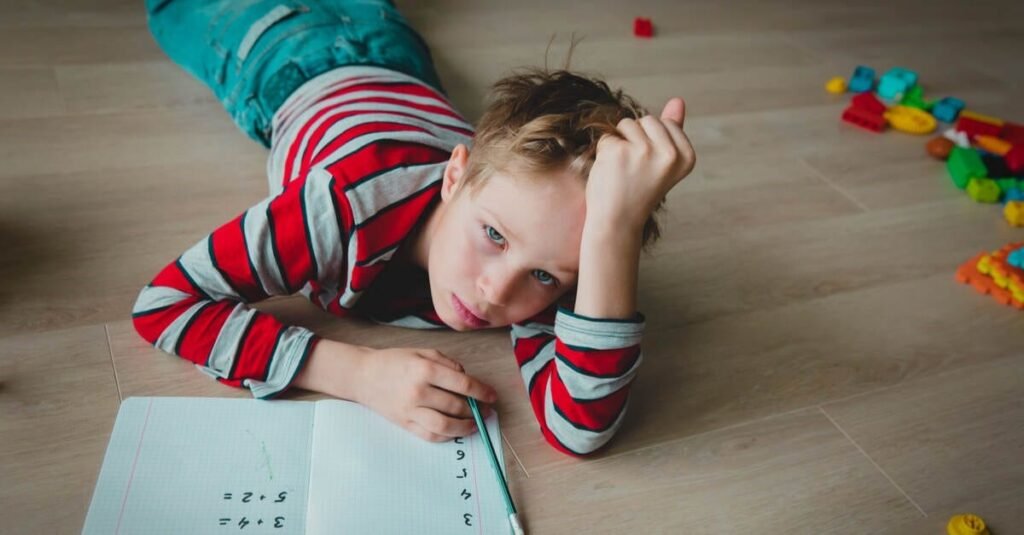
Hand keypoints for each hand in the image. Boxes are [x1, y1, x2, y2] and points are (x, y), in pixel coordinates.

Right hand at [353, 347, 497, 442]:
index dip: (482, 392)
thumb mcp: (423, 352)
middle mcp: (419, 391)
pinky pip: (430, 435)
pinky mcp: (404, 424)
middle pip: (456, 406)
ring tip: (474, 424)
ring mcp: (410, 410)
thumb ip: (448, 363)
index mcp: (425, 369)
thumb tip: (467, 379)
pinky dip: (447, 436)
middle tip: (485, 410)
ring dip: (465, 427)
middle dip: (476, 410)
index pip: (463, 384)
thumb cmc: (394, 361)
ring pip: (445, 426)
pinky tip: (455, 431)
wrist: (363, 376)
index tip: (492, 396)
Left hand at [585, 97, 695, 231]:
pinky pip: (608, 136)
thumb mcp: (662, 162)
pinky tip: (610, 172)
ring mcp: (645, 152)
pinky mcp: (619, 152)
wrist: (617, 222)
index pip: (665, 123)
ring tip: (623, 171)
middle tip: (635, 171)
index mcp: (686, 156)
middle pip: (647, 119)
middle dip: (636, 138)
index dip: (651, 142)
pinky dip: (604, 151)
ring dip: (620, 143)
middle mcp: (670, 153)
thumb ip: (672, 131)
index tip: (650, 169)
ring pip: (627, 123)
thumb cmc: (638, 191)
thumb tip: (678, 100)